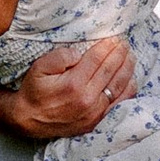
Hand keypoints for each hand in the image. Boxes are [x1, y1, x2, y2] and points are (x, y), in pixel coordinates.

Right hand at [0, 37, 134, 141]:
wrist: (28, 120)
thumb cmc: (34, 91)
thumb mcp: (39, 67)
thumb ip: (60, 56)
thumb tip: (80, 54)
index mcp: (73, 84)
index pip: (97, 60)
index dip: (107, 47)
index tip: (114, 38)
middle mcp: (87, 99)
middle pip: (110, 71)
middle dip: (119, 55)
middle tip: (124, 43)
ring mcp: (94, 113)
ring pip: (118, 87)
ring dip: (126, 70)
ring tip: (130, 57)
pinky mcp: (96, 122)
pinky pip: (118, 105)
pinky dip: (127, 91)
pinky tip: (131, 80)